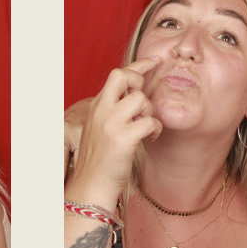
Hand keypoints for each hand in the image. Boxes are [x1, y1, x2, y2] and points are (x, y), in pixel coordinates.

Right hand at [65, 56, 162, 210]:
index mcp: (96, 106)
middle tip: (144, 100)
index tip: (155, 61)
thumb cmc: (100, 162)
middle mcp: (101, 110)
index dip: (139, 65)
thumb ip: (114, 111)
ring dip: (150, 112)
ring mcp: (111, 124)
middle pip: (123, 75)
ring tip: (147, 128)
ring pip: (141, 99)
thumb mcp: (101, 129)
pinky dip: (156, 129)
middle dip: (139, 81)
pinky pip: (150, 121)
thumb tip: (137, 97)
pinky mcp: (123, 139)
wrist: (90, 187)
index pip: (118, 75)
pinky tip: (151, 138)